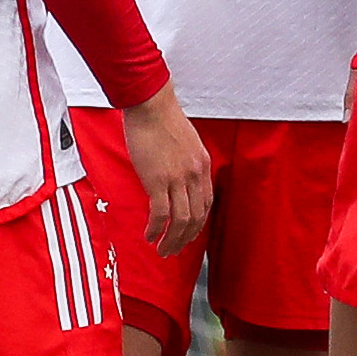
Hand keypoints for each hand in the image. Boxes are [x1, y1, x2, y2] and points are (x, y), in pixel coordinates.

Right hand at [117, 89, 212, 260]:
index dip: (198, 224)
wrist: (151, 105)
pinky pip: (161, 213)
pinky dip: (156, 228)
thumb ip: (185, 163)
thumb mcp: (186, 143)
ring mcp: (178, 178)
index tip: (188, 234)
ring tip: (162, 250)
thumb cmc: (162, 119)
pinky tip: (149, 235)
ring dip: (172, 240)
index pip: (207, 204)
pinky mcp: (158, 180)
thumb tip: (176, 179)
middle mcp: (195, 175)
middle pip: (196, 218)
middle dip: (185, 239)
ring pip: (181, 220)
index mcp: (203, 166)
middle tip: (173, 250)